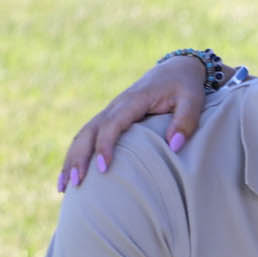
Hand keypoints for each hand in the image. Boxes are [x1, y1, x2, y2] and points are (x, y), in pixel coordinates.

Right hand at [60, 52, 210, 190]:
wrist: (176, 69)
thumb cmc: (185, 86)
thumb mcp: (193, 100)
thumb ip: (186, 122)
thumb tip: (174, 146)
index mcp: (133, 100)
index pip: (113, 124)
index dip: (106, 145)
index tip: (104, 168)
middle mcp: (116, 105)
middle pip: (89, 131)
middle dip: (79, 157)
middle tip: (76, 183)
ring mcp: (110, 112)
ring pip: (83, 135)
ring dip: (71, 159)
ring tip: (64, 187)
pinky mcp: (110, 118)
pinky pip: (88, 136)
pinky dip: (76, 154)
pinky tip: (71, 174)